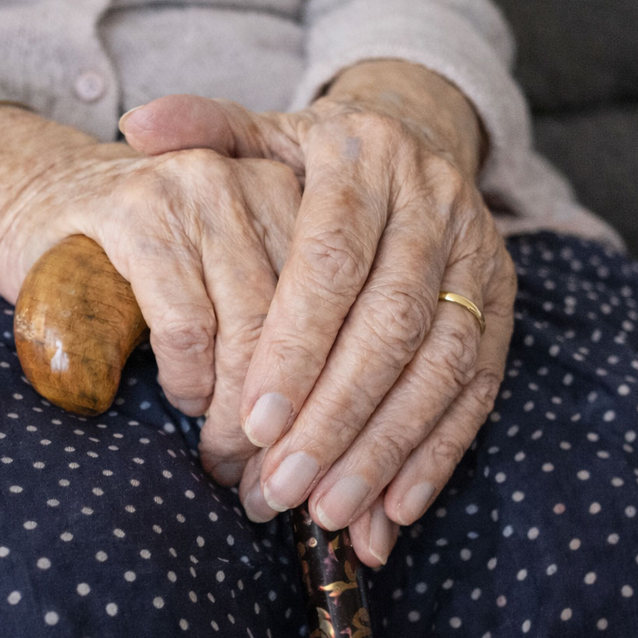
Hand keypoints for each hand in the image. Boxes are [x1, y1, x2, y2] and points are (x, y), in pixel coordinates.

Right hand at [0, 89, 300, 485]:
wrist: (33, 196)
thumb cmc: (151, 257)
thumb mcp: (230, 276)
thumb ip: (285, 323)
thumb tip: (337, 433)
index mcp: (303, 195)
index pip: (345, 306)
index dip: (333, 393)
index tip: (315, 456)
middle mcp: (261, 179)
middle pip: (303, 320)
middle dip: (287, 415)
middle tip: (266, 475)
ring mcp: (200, 187)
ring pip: (252, 326)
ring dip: (237, 411)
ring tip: (224, 453)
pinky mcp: (138, 211)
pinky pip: (189, 322)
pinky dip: (190, 378)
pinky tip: (184, 399)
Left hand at [121, 61, 516, 566]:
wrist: (419, 139)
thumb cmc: (317, 156)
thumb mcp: (265, 132)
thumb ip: (206, 129)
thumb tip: (134, 125)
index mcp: (367, 159)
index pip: (331, 260)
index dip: (295, 344)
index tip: (251, 422)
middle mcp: (434, 203)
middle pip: (390, 323)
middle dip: (335, 416)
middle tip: (279, 489)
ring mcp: (478, 255)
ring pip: (440, 365)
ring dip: (386, 447)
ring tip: (328, 513)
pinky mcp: (503, 301)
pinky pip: (479, 385)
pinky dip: (439, 451)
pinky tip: (394, 509)